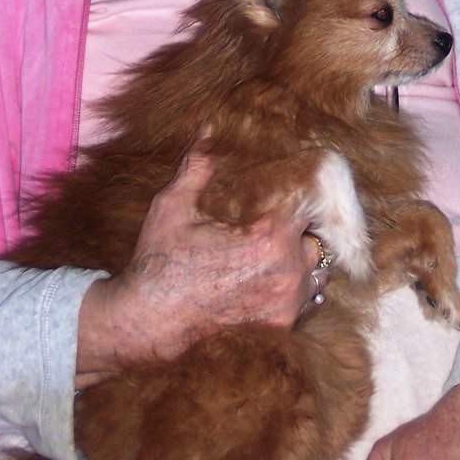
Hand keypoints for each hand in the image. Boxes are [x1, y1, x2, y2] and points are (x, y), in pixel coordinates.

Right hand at [76, 151, 324, 381]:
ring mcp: (287, 306)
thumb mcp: (174, 206)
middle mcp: (288, 273)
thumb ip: (198, 166)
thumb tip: (208, 129)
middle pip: (315, 238)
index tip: (292, 189)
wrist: (144, 324)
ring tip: (268, 253)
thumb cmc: (158, 263)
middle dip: (298, 229)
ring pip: (312, 272)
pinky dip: (288, 290)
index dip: (303, 192)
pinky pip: (300, 301)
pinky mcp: (279, 330)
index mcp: (270, 238)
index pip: (310, 204)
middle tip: (272, 223)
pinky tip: (261, 282)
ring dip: (297, 260)